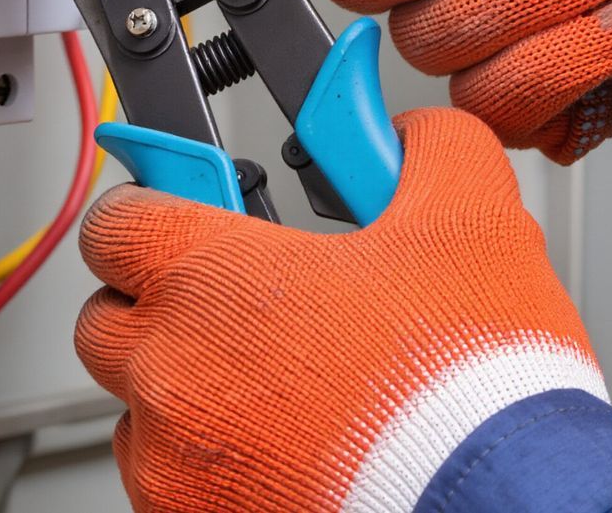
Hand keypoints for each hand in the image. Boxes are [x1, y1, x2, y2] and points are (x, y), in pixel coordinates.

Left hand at [75, 108, 604, 512]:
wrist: (502, 503)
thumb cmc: (471, 385)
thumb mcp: (473, 219)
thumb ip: (425, 147)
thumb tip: (405, 134)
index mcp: (209, 280)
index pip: (114, 221)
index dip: (157, 206)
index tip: (189, 209)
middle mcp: (169, 374)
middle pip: (109, 316)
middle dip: (163, 302)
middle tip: (243, 302)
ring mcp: (172, 462)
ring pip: (139, 408)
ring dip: (190, 387)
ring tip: (283, 386)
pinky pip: (169, 482)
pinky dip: (212, 461)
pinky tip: (288, 447)